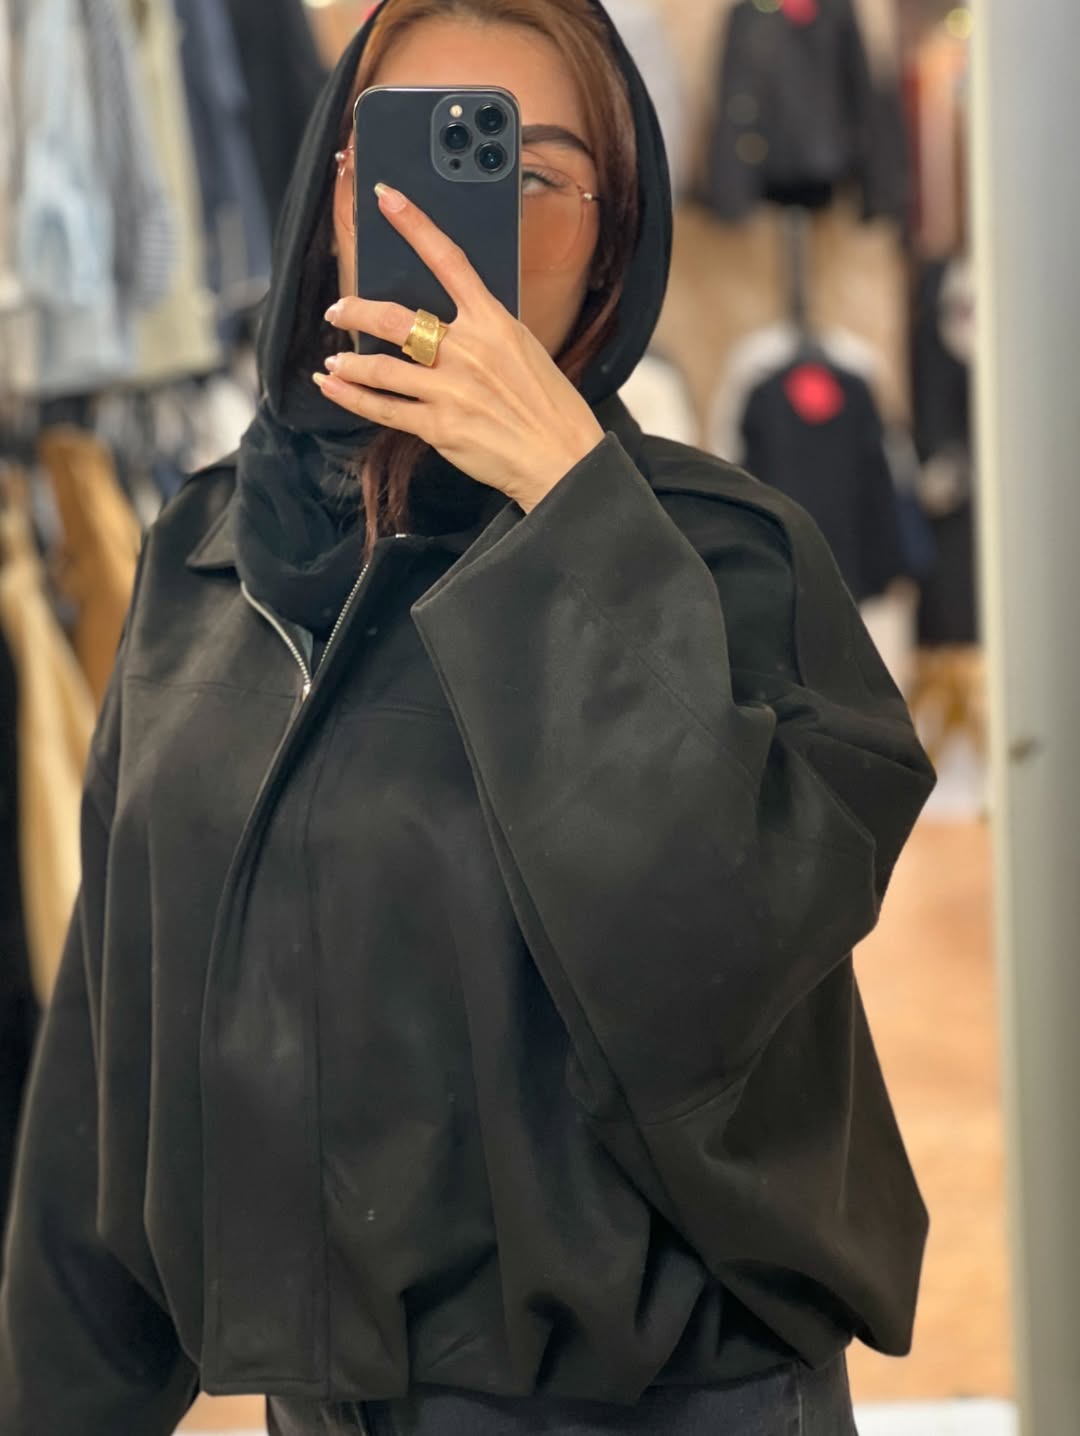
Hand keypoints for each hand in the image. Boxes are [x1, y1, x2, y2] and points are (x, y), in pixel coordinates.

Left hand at [315, 183, 604, 512]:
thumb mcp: (525, 351)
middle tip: (338, 310)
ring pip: (380, 367)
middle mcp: (467, 351)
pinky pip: (383, 409)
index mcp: (494, 323)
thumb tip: (450, 323)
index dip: (414, 224)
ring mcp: (449, 389)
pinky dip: (352, 396)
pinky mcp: (438, 426)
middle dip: (355, 310)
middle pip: (395, 318)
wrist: (562, 457)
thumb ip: (486, 332)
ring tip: (334, 361)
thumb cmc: (549, 406)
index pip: (448, 260)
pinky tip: (334, 387)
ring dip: (348, 362)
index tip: (386, 198)